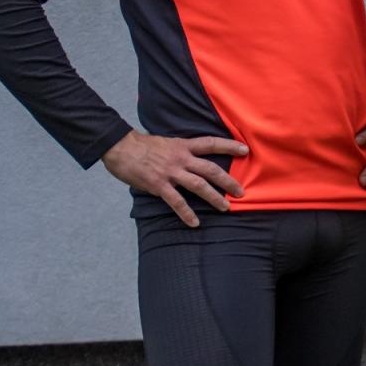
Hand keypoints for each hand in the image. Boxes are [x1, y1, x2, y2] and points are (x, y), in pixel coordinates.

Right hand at [101, 130, 247, 227]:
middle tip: (241, 192)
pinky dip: (186, 213)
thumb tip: (192, 160)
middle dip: (228, 181)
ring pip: (198, 185)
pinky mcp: (158, 185)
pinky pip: (176, 201)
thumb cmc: (142, 145)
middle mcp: (180, 158)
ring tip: (225, 207)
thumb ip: (181, 151)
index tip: (245, 150)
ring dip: (214, 197)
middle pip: (211, 169)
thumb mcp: (167, 143)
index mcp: (183, 146)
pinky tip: (195, 223)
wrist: (119, 147)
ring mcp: (170, 172)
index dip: (229, 146)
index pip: (211, 143)